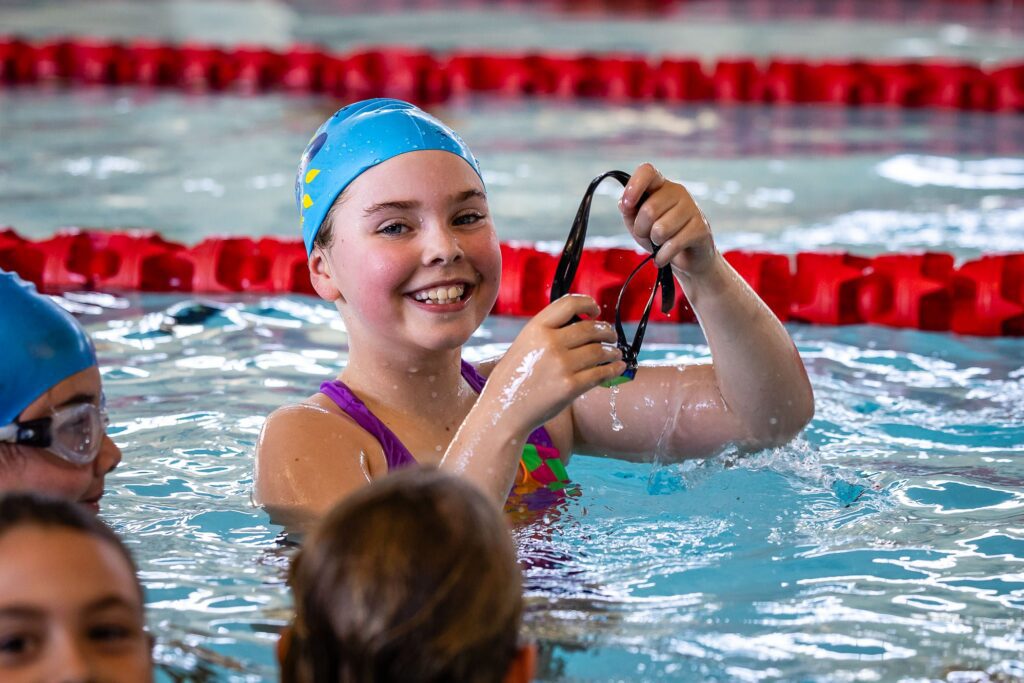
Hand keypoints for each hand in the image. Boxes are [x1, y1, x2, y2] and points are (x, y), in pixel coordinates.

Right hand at [481, 294, 624, 432]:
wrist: (503, 411)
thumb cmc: (513, 379)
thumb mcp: (523, 345)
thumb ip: (547, 333)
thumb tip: (580, 326)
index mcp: (535, 328)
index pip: (569, 304)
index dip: (588, 304)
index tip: (596, 310)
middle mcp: (549, 342)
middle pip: (591, 328)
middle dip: (607, 331)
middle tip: (612, 336)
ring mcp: (561, 365)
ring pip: (600, 351)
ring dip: (613, 351)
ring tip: (615, 353)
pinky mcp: (570, 387)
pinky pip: (601, 373)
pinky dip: (614, 369)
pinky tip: (618, 368)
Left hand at [618, 163, 717, 279]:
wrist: (687, 258)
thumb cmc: (659, 237)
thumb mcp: (638, 224)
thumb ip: (628, 212)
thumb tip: (623, 203)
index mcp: (660, 186)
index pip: (647, 171)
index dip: (634, 186)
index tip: (627, 205)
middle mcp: (678, 192)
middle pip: (649, 210)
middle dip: (641, 230)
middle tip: (647, 235)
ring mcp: (692, 208)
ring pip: (660, 229)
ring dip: (655, 243)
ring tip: (661, 244)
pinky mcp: (701, 228)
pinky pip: (673, 244)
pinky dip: (663, 256)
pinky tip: (664, 257)